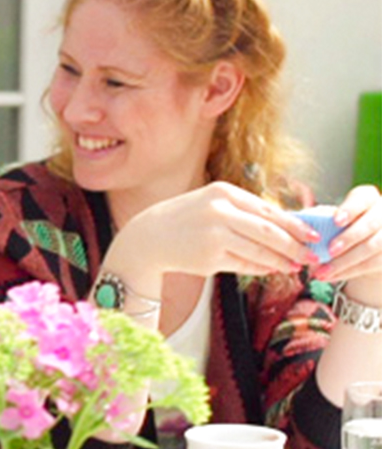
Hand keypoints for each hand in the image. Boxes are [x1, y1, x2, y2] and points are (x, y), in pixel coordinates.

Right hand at [117, 182, 316, 279]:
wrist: (149, 236)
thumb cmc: (186, 218)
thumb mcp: (212, 204)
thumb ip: (245, 212)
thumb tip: (285, 227)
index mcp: (223, 193)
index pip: (269, 210)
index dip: (295, 225)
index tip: (312, 235)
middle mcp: (220, 212)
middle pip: (270, 231)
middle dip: (294, 245)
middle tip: (311, 255)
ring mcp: (214, 235)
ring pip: (260, 251)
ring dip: (281, 261)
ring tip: (293, 266)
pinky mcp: (209, 258)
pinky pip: (244, 265)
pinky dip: (260, 268)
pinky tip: (270, 269)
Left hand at [312, 185, 381, 300]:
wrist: (363, 244)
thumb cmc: (338, 226)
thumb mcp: (330, 218)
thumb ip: (317, 218)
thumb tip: (298, 224)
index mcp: (366, 197)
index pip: (362, 198)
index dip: (350, 209)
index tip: (335, 220)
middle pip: (369, 225)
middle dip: (348, 238)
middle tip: (328, 251)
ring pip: (372, 247)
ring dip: (345, 261)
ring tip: (321, 273)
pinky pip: (373, 264)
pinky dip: (350, 271)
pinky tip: (331, 277)